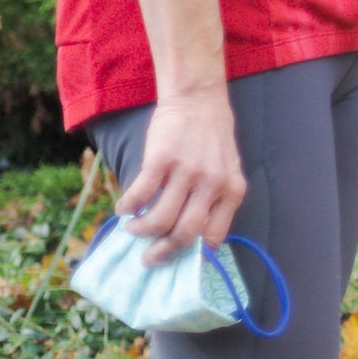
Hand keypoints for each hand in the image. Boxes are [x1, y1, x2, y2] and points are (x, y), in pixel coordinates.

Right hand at [121, 84, 245, 260]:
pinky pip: (140, 195)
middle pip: (185, 234)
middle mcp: (214, 184)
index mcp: (233, 190)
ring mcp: (188, 172)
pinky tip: (124, 208)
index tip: (175, 258)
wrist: (199, 100)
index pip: (214, 237)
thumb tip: (186, 237)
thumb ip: (213, 199)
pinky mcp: (162, 160)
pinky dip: (127, 207)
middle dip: (162, 253)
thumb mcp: (226, 170)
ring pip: (160, 221)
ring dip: (141, 231)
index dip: (192, 254)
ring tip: (133, 228)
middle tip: (147, 258)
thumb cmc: (211, 139)